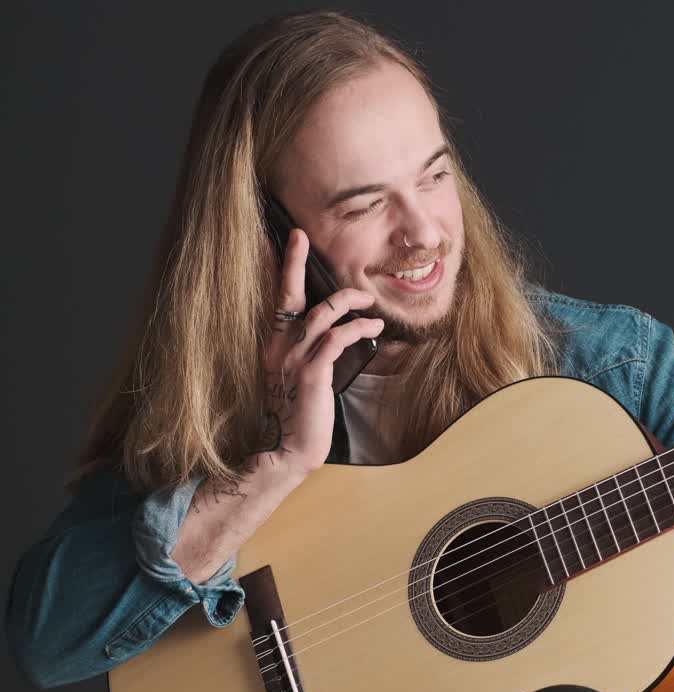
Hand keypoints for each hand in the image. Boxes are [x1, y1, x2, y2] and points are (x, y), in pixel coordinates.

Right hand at [258, 228, 383, 480]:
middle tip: (300, 235)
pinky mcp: (313, 373)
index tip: (284, 243)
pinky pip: (336, 339)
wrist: (289, 448)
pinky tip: (374, 328)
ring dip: (348, 300)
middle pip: (288, 294)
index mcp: (275, 345)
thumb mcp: (300, 375)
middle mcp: (280, 347)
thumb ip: (311, 351)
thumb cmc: (300, 413)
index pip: (277, 299)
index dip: (280, 270)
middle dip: (293, 261)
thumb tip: (336, 332)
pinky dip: (358, 329)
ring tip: (369, 300)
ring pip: (321, 313)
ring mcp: (295, 359)